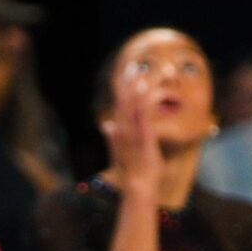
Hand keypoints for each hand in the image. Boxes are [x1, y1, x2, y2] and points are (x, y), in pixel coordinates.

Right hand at [102, 64, 163, 182]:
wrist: (138, 185)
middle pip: (124, 98)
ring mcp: (131, 131)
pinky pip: (141, 113)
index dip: (124, 86)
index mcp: (119, 129)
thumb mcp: (122, 150)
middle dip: (130, 81)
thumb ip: (113, 136)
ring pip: (134, 102)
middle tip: (135, 65)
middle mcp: (122, 128)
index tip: (129, 72)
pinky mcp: (142, 136)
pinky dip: (142, 98)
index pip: (120, 103)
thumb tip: (105, 124)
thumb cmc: (135, 169)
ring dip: (142, 85)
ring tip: (146, 72)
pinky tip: (145, 86)